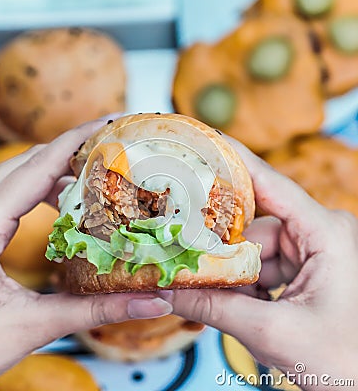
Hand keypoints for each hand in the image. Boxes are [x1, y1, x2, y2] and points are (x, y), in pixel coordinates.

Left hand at [0, 118, 171, 389]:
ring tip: (92, 173)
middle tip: (110, 147)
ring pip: (14, 173)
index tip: (109, 123)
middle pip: (26, 161)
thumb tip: (150, 302)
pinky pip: (4, 191)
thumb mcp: (31, 327)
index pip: (37, 166)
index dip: (76, 140)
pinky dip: (37, 186)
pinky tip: (59, 201)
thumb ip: (94, 311)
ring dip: (53, 168)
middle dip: (70, 148)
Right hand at [159, 137, 357, 389]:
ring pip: (254, 252)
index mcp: (325, 232)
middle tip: (186, 262)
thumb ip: (214, 308)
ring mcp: (312, 251)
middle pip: (253, 228)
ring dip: (235, 277)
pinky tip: (244, 308)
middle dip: (223, 252)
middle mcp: (319, 233)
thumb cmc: (346, 362)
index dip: (233, 162)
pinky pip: (264, 267)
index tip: (202, 143)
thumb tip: (166, 291)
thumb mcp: (273, 332)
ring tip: (221, 301)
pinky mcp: (306, 269)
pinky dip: (248, 287)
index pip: (270, 184)